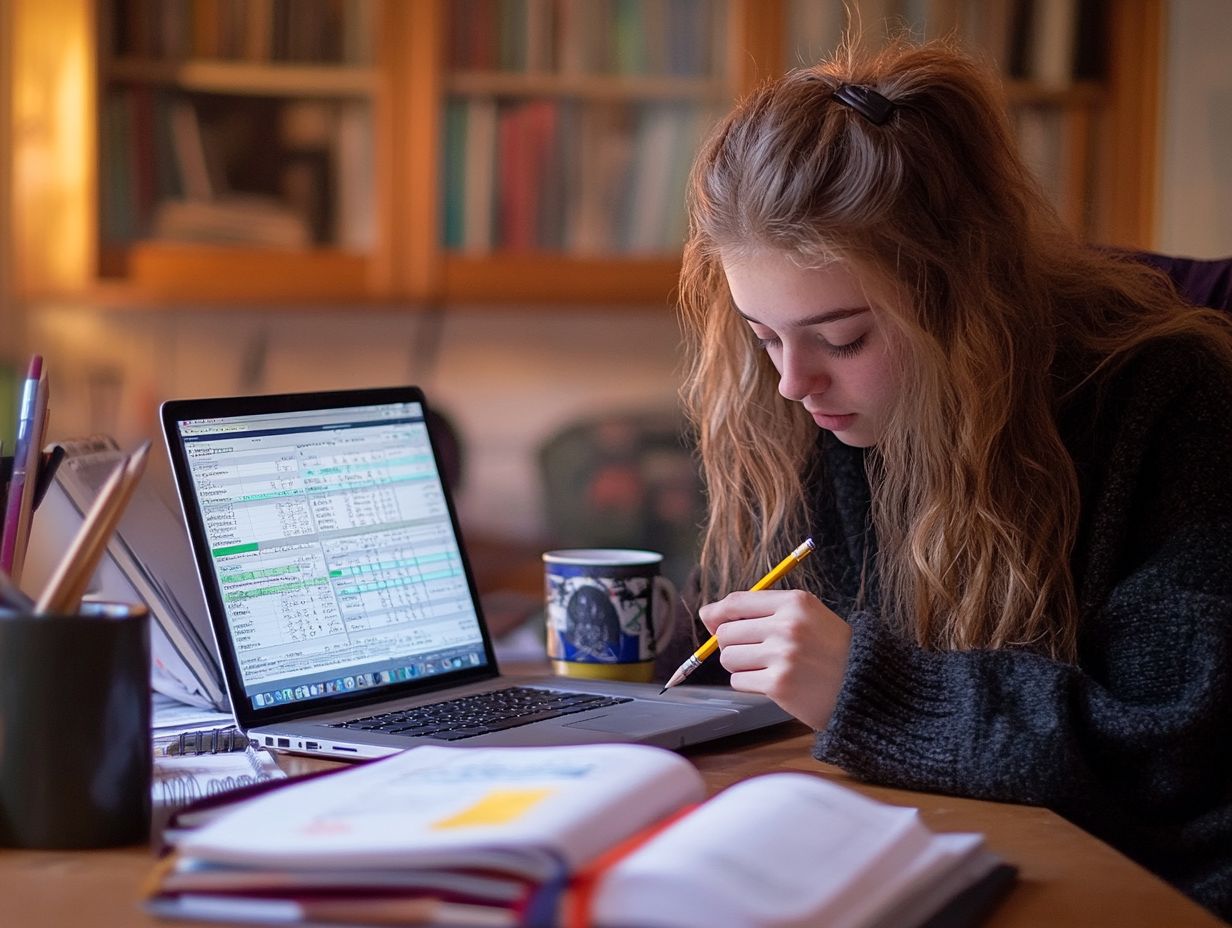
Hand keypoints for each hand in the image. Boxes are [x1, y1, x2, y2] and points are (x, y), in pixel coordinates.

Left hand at [699, 590, 851, 730]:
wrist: (864, 686)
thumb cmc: (831, 650)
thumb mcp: (806, 616)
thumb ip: (761, 610)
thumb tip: (708, 614)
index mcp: (795, 602)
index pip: (736, 601)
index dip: (717, 613)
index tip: (712, 621)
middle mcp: (788, 625)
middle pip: (726, 632)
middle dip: (731, 644)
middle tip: (753, 651)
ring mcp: (783, 656)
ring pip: (728, 658)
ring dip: (740, 665)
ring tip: (766, 666)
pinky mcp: (779, 685)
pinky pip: (738, 681)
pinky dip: (749, 683)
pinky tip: (772, 682)